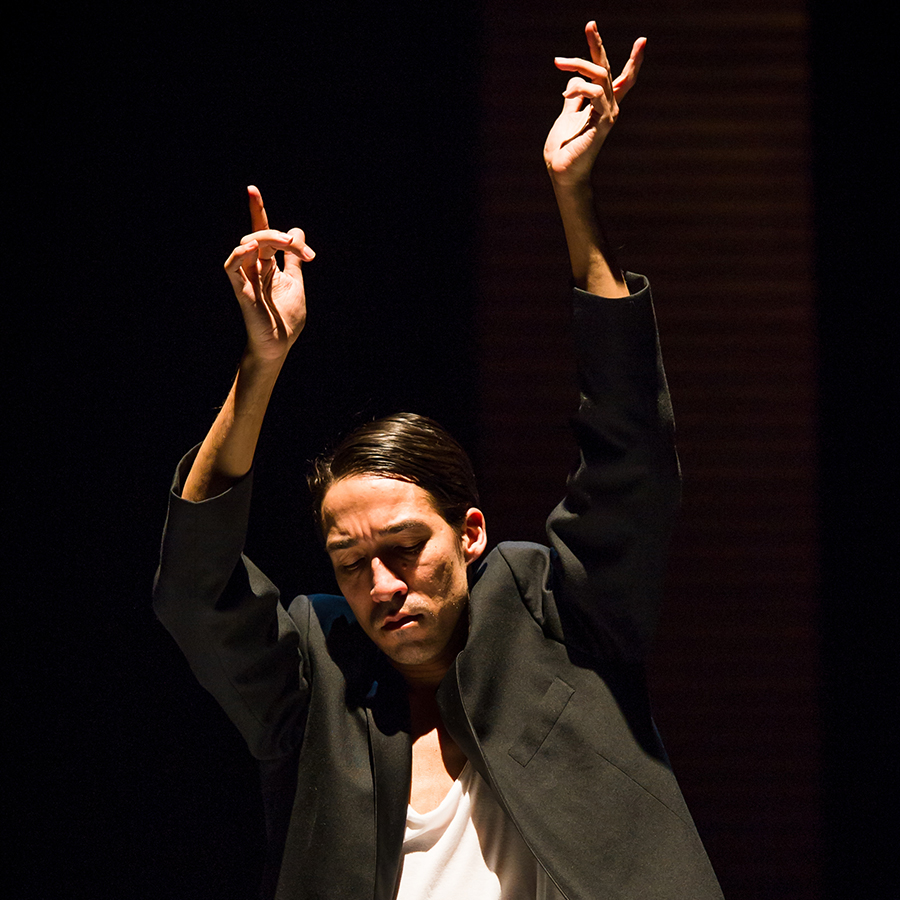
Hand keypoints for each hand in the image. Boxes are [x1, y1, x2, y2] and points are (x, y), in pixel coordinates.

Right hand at [223, 185, 315, 362]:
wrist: (280, 345)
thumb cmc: (286, 318)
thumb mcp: (296, 282)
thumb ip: (294, 258)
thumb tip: (297, 231)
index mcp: (267, 264)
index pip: (261, 232)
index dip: (256, 211)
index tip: (251, 189)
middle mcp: (254, 267)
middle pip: (261, 236)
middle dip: (283, 237)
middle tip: (305, 253)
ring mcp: (246, 277)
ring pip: (248, 244)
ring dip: (269, 239)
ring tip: (288, 245)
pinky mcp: (241, 290)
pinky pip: (233, 266)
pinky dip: (240, 254)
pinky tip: (252, 248)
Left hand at [544, 22, 644, 188]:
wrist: (561, 172)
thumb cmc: (563, 150)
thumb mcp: (566, 116)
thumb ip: (573, 99)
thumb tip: (572, 80)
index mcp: (602, 105)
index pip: (622, 78)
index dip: (632, 59)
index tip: (642, 40)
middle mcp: (610, 107)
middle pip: (608, 69)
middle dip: (598, 45)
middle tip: (590, 24)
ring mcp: (609, 114)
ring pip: (601, 75)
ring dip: (579, 64)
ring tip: (559, 62)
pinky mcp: (604, 122)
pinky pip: (597, 92)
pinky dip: (580, 88)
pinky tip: (566, 95)